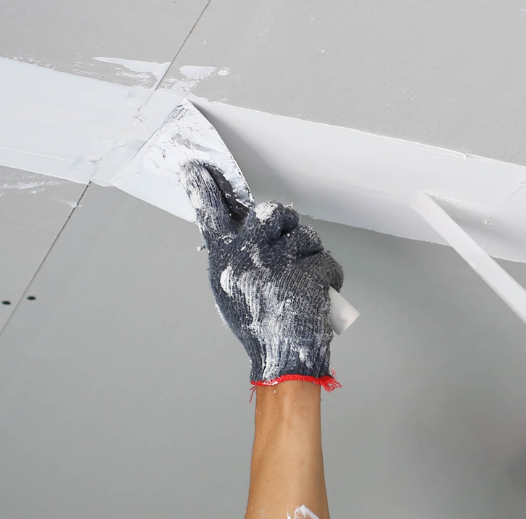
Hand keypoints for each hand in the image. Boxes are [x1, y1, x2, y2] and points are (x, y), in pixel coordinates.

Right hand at [182, 162, 343, 386]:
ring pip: (304, 235)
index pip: (211, 214)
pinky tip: (318, 292)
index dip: (205, 188)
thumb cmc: (256, 324)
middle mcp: (249, 255)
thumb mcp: (228, 289)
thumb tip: (238, 229)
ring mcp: (282, 262)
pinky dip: (327, 275)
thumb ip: (232, 257)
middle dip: (283, 224)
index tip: (198, 168)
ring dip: (307, 252)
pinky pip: (325, 259)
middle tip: (285, 243)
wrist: (283, 357)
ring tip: (301, 278)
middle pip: (270, 213)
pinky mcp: (312, 272)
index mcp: (226, 259)